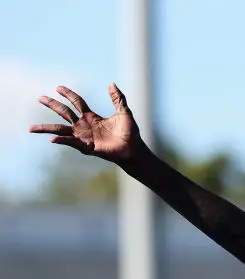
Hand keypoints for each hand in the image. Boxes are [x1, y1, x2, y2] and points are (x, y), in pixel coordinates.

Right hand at [29, 84, 143, 162]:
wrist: (134, 149)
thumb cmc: (130, 133)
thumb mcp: (124, 112)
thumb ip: (118, 98)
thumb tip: (111, 83)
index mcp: (92, 116)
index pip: (76, 102)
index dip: (67, 94)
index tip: (57, 87)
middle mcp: (84, 125)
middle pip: (64, 112)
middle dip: (52, 105)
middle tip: (39, 98)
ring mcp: (83, 136)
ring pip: (60, 129)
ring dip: (46, 128)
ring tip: (30, 128)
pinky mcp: (86, 147)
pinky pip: (71, 142)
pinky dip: (62, 140)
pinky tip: (52, 139)